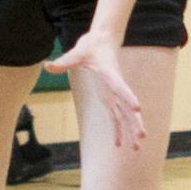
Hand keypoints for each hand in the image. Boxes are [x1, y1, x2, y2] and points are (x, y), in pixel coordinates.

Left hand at [46, 30, 147, 151]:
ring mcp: (114, 94)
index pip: (120, 87)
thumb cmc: (91, 45)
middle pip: (128, 107)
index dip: (128, 97)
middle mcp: (115, 87)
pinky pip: (117, 117)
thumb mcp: (77, 53)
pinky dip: (119, 130)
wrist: (104, 40)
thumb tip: (47, 66)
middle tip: (142, 137)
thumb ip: (64, 61)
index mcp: (110, 75)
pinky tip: (119, 145)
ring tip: (136, 149)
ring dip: (131, 131)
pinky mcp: (110, 97)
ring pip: (126, 115)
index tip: (138, 108)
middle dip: (135, 122)